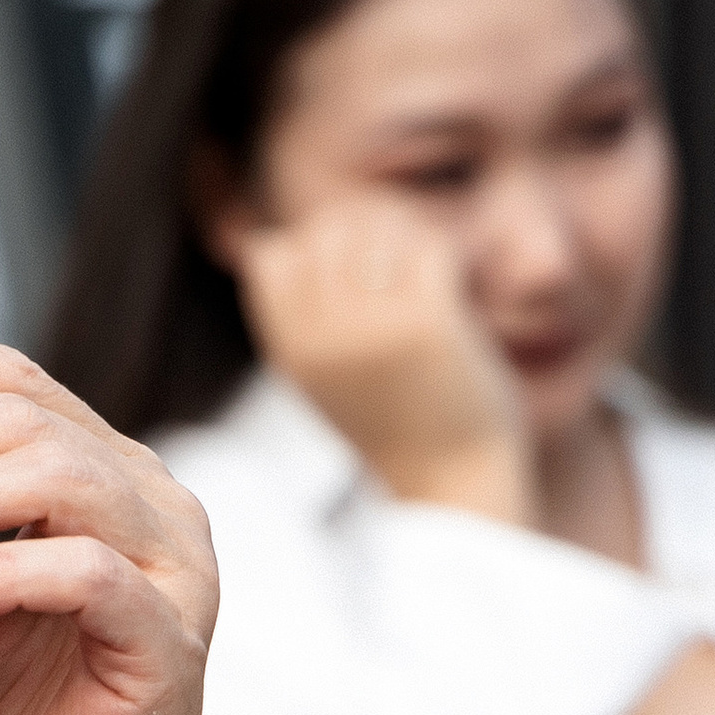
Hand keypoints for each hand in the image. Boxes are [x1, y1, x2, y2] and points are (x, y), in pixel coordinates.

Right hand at [231, 196, 531, 517]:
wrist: (450, 483)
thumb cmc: (390, 424)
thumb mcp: (320, 374)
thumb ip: (295, 317)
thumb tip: (260, 241)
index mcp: (291, 353)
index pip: (269, 256)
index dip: (307, 248)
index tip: (347, 274)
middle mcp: (324, 341)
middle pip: (325, 233)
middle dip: (361, 234)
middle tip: (395, 266)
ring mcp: (374, 332)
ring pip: (377, 232)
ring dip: (405, 241)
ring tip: (421, 271)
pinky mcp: (429, 327)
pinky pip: (429, 251)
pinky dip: (445, 260)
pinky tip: (453, 287)